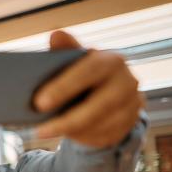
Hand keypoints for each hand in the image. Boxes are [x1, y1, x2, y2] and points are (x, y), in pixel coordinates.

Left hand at [33, 30, 142, 147]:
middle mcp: (127, 81)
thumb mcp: (75, 62)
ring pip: (101, 124)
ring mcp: (132, 104)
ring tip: (45, 132)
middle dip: (67, 119)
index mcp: (111, 61)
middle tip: (39, 130)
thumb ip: (65, 51)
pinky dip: (83, 138)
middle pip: (99, 105)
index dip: (64, 87)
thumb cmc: (84, 74)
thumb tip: (56, 34)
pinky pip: (105, 136)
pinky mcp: (130, 123)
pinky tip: (65, 136)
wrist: (109, 92)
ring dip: (72, 131)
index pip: (90, 71)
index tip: (39, 103)